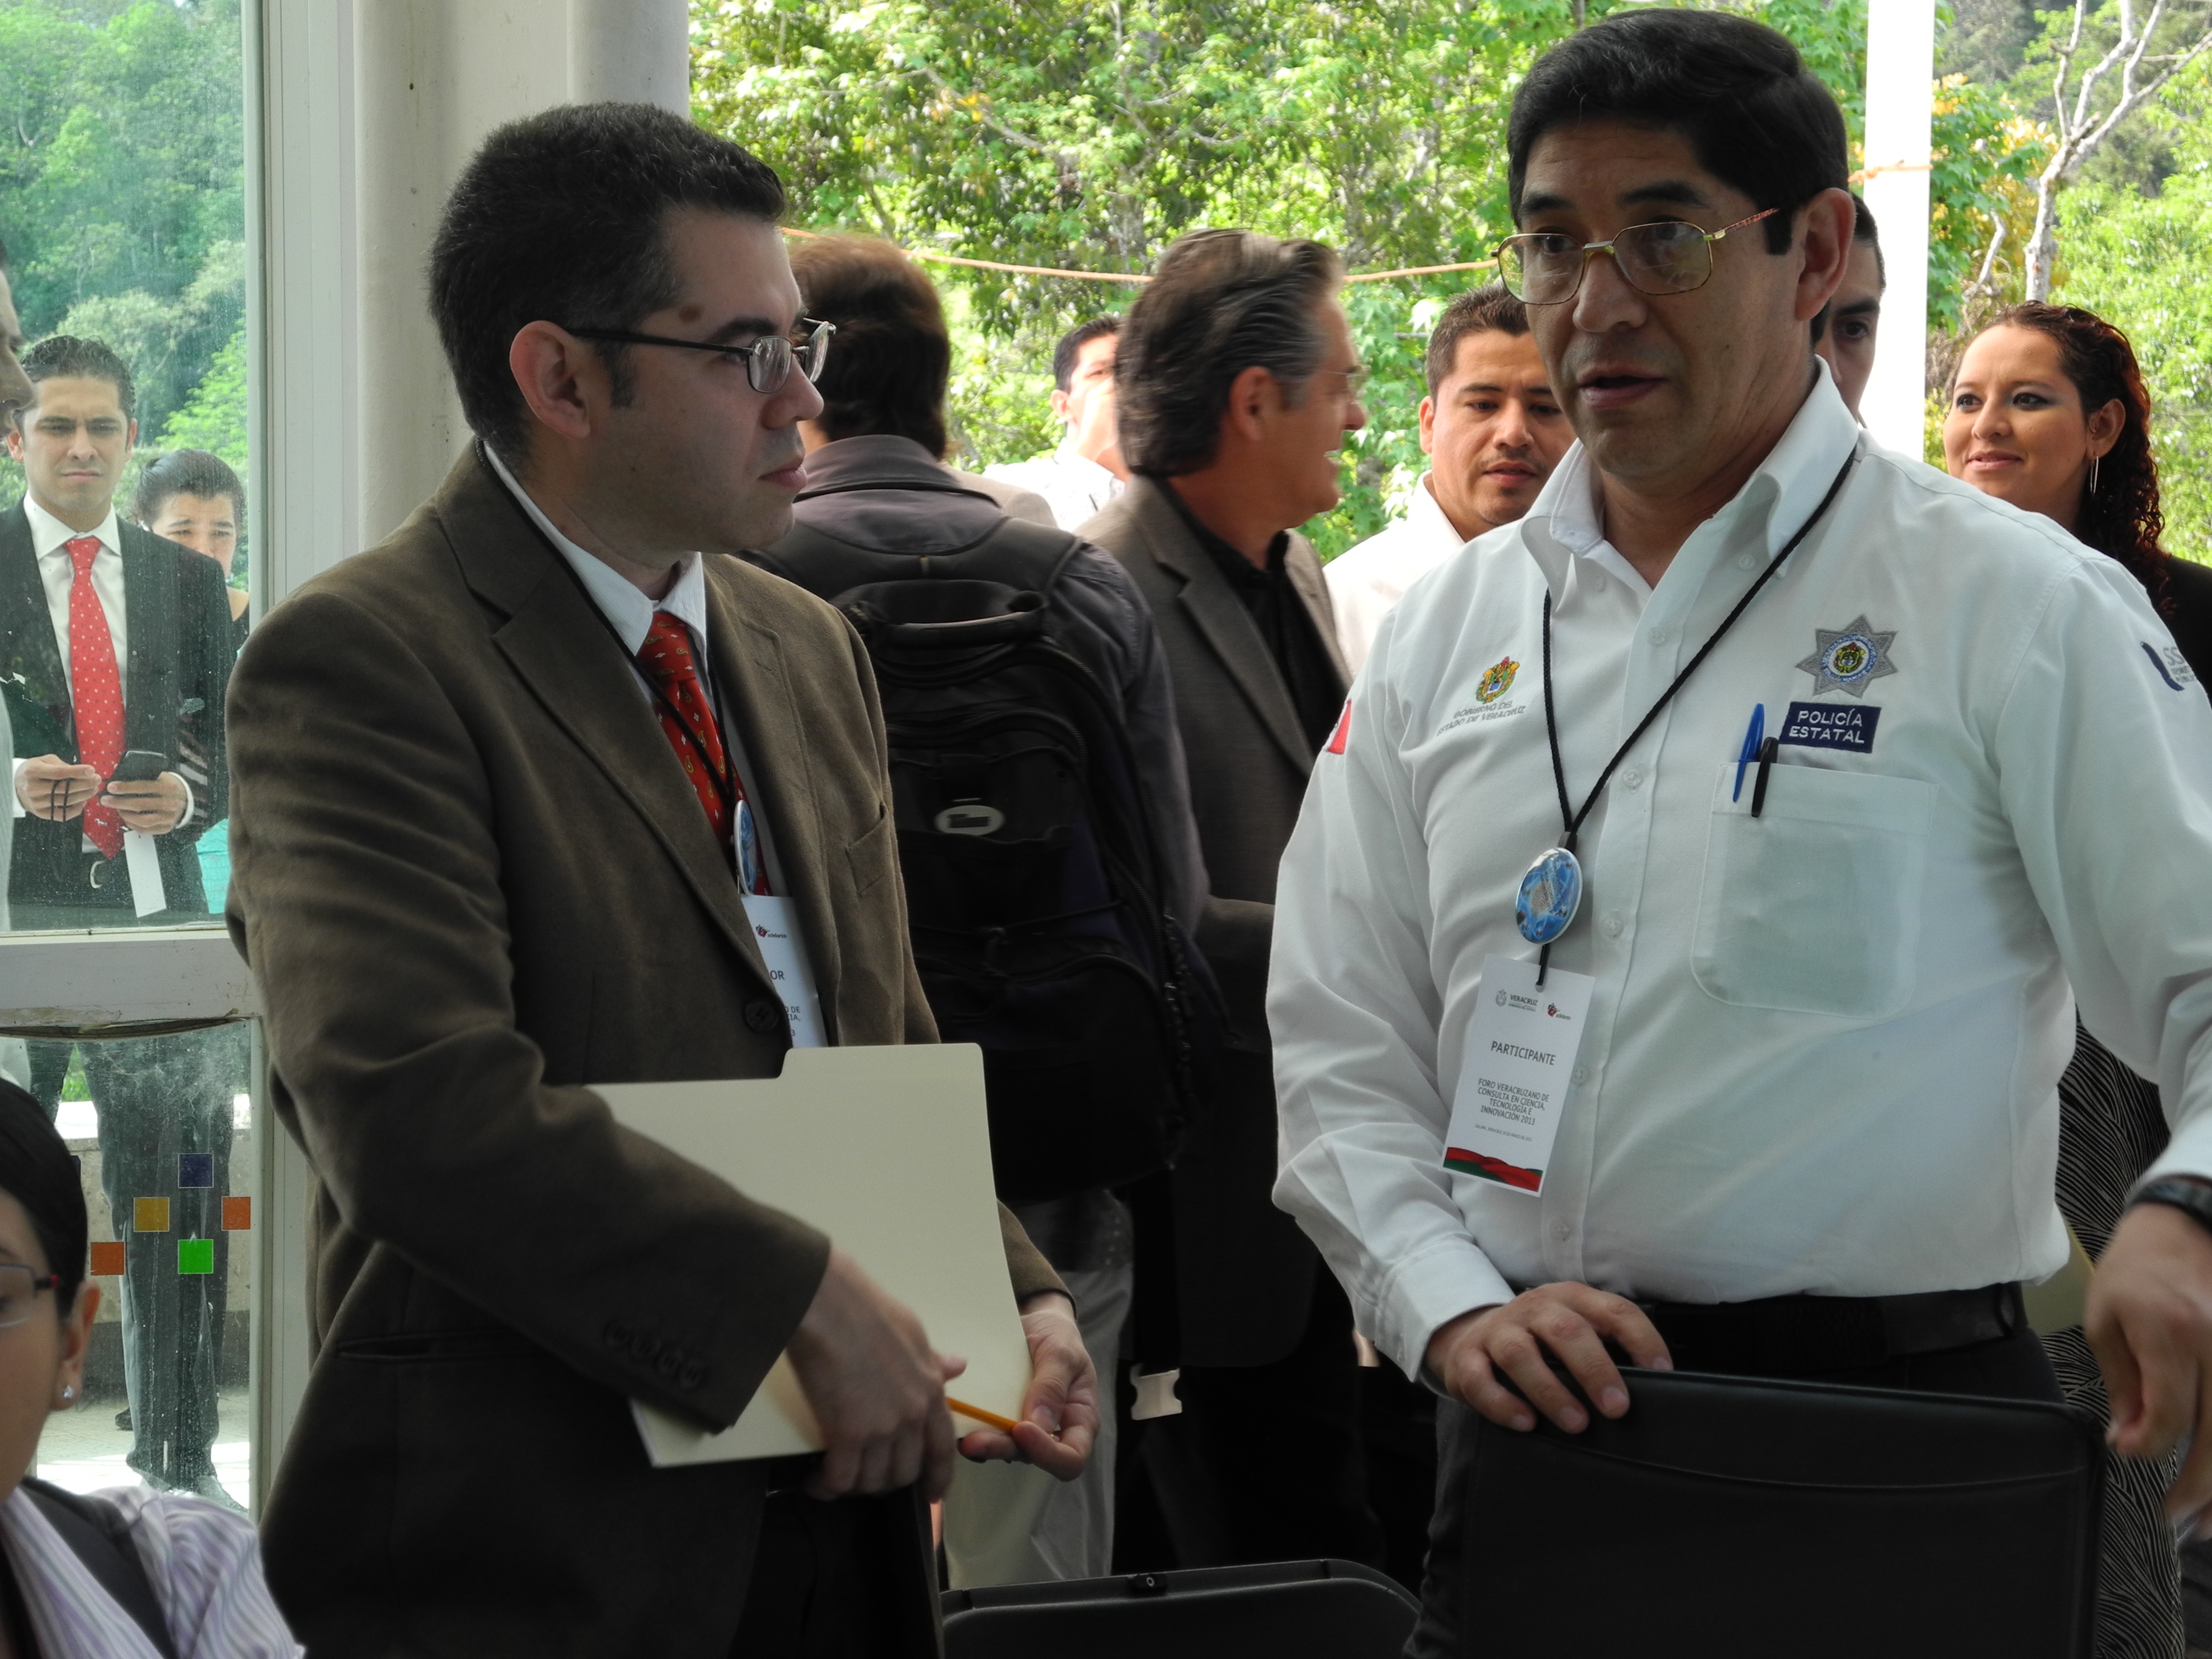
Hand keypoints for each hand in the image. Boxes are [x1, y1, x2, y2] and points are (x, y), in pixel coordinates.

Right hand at [16, 756, 99, 820]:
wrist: (17, 784)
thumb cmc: (36, 770)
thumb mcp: (46, 761)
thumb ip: (63, 766)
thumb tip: (85, 773)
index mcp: (32, 771)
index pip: (58, 773)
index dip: (77, 772)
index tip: (92, 770)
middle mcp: (32, 788)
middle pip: (64, 788)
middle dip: (85, 784)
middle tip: (97, 780)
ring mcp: (35, 802)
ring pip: (65, 801)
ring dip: (84, 795)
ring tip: (94, 789)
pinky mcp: (40, 813)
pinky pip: (62, 814)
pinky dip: (76, 809)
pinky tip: (83, 801)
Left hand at [101, 771, 188, 835]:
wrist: (185, 799)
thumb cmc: (166, 786)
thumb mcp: (159, 777)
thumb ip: (142, 776)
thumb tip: (118, 772)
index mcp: (168, 787)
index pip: (143, 787)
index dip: (125, 787)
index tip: (110, 787)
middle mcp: (170, 804)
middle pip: (141, 805)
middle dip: (120, 803)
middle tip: (105, 800)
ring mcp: (169, 818)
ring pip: (143, 820)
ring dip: (125, 815)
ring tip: (117, 809)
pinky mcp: (166, 828)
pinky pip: (145, 829)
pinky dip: (132, 824)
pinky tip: (126, 817)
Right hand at [785, 1245, 964, 1501]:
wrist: (829, 1304)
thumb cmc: (866, 1309)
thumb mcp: (912, 1332)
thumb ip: (932, 1360)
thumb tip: (957, 1366)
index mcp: (931, 1389)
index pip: (943, 1448)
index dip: (938, 1477)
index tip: (932, 1495)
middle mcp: (912, 1415)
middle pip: (905, 1472)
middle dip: (885, 1483)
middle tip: (864, 1478)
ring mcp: (881, 1427)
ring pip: (873, 1481)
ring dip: (854, 1486)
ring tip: (836, 1478)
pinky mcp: (847, 1433)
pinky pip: (841, 1478)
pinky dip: (827, 1486)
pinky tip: (816, 1481)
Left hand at [957, 1291, 1097, 1479]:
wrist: (1037, 1322)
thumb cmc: (1059, 1337)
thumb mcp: (1062, 1352)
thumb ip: (1052, 1385)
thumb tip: (1036, 1424)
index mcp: (1079, 1421)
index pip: (1071, 1458)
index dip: (1049, 1454)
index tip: (1024, 1429)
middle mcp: (1051, 1432)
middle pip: (1031, 1457)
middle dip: (1001, 1449)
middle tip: (975, 1441)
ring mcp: (1024, 1429)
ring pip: (1004, 1448)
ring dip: (982, 1444)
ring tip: (961, 1436)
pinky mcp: (1000, 1420)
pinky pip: (987, 1431)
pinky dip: (971, 1428)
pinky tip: (955, 1420)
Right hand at [1425, 1281, 1671, 1433]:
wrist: (1471, 1336)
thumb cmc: (1540, 1341)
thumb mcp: (1573, 1330)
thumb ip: (1606, 1347)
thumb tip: (1653, 1385)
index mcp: (1569, 1297)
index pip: (1613, 1309)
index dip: (1641, 1338)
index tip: (1662, 1372)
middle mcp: (1533, 1308)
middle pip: (1565, 1329)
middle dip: (1594, 1369)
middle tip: (1617, 1408)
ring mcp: (1497, 1331)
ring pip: (1520, 1353)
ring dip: (1551, 1390)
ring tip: (1577, 1423)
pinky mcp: (1467, 1359)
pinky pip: (1481, 1380)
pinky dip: (1503, 1403)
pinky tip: (1526, 1423)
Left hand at [2088, 1200, 2211, 1528]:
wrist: (2189, 1225)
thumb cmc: (2138, 1268)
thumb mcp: (2106, 1319)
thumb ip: (2123, 1384)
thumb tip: (2131, 1439)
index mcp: (2172, 1333)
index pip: (2169, 1414)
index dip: (2148, 1445)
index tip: (2128, 1451)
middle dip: (2200, 1489)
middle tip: (2178, 1522)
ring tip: (2207, 1522)